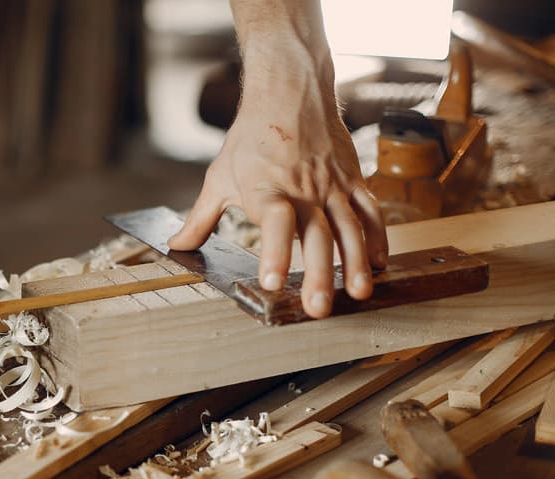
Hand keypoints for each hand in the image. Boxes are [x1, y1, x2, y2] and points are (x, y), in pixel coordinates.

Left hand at [169, 87, 386, 318]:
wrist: (290, 92)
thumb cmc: (251, 137)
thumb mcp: (219, 177)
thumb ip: (200, 219)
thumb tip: (175, 246)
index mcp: (267, 189)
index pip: (274, 223)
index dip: (274, 251)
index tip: (271, 281)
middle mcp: (303, 189)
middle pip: (317, 234)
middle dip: (320, 274)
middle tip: (319, 309)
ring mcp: (331, 185)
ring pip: (349, 226)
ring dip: (357, 262)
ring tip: (359, 293)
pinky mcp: (352, 179)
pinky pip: (369, 210)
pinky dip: (377, 237)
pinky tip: (380, 264)